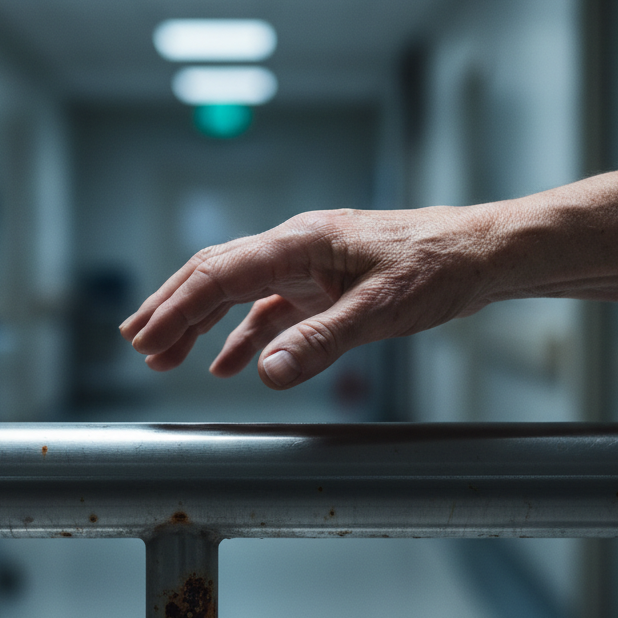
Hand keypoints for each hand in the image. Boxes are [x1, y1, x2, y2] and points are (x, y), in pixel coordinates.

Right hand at [119, 206, 496, 389]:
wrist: (481, 253)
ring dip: (199, 321)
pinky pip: (270, 310)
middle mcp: (296, 248)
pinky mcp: (325, 284)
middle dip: (172, 308)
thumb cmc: (437, 269)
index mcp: (300, 243)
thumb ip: (321, 342)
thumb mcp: (380, 311)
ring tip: (164, 353)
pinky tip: (229, 363)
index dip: (176, 308)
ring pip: (237, 291)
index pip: (219, 273)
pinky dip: (243, 335)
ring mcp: (309, 266)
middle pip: (215, 274)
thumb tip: (265, 374)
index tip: (144, 338)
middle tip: (136, 342)